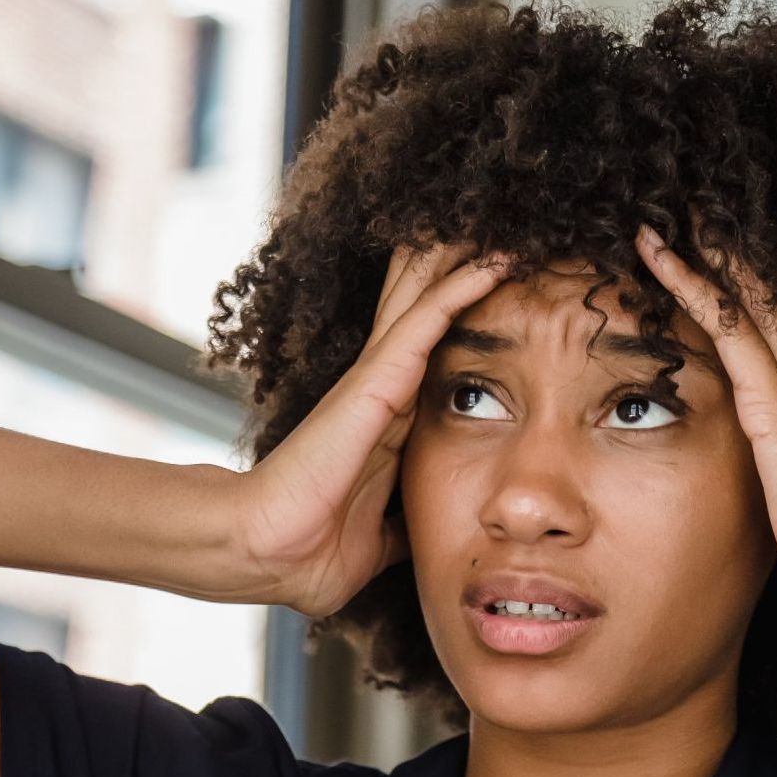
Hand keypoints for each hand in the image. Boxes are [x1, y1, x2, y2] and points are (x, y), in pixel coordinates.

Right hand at [231, 240, 514, 616]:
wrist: (273, 555)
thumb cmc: (313, 550)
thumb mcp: (378, 538)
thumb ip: (402, 524)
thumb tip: (425, 534)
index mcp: (384, 423)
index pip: (428, 354)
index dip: (457, 317)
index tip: (497, 291)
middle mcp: (380, 390)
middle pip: (422, 310)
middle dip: (455, 268)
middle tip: (497, 227)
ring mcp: (376, 381)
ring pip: (426, 299)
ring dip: (464, 260)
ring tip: (504, 221)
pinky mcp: (376, 383)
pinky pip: (428, 322)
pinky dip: (461, 288)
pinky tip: (494, 260)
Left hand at [633, 213, 776, 657]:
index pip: (775, 350)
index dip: (755, 307)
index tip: (732, 273)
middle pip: (765, 307)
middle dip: (736, 260)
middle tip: (705, 211)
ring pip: (742, 300)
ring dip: (707, 254)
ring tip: (674, 210)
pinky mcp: (765, 400)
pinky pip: (720, 322)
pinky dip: (687, 280)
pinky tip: (654, 246)